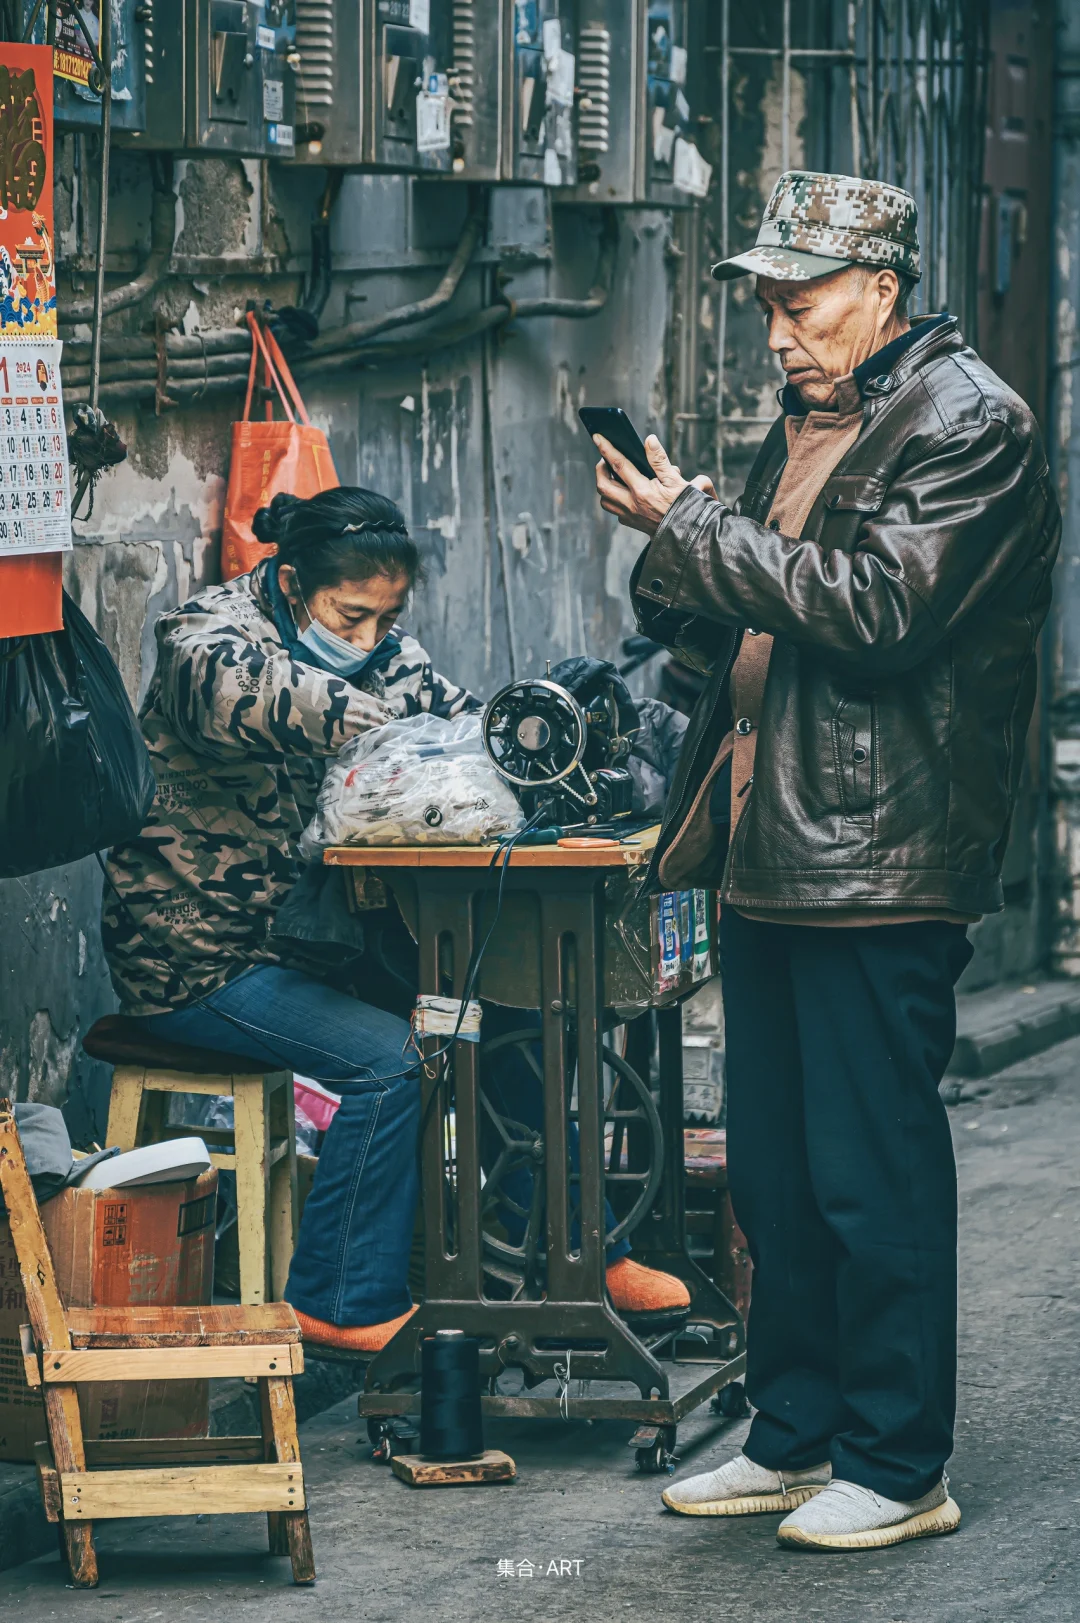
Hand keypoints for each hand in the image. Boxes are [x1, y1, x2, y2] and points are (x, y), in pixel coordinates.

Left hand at [593, 433, 715, 534]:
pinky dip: (615, 499)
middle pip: (603, 485)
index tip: (597, 437)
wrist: (688, 534)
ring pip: (605, 500)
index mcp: (642, 491)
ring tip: (613, 475)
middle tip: (606, 459)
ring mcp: (630, 516)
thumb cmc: (685, 507)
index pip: (619, 465)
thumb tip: (649, 440)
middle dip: (600, 469)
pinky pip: (616, 511)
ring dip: (605, 486)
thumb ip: (660, 460)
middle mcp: (632, 505)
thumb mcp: (676, 480)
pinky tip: (624, 492)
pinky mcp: (632, 523)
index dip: (606, 449)